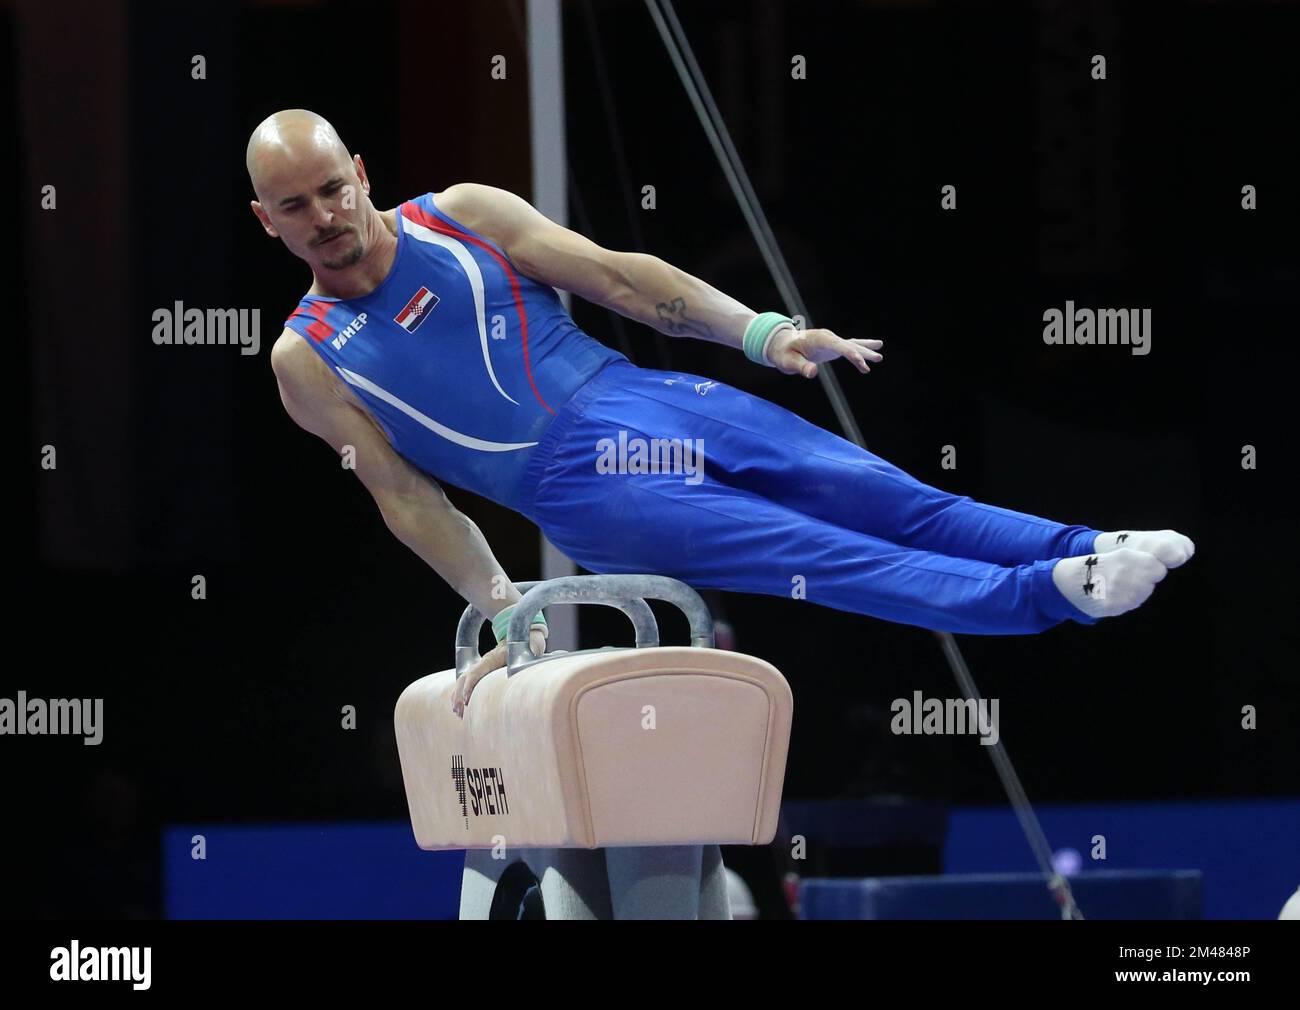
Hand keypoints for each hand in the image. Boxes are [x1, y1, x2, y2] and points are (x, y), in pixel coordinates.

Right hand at [452, 626, 547, 717]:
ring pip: (462, 679)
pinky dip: (460, 693)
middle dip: (459, 694)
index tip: (466, 700)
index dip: (470, 685)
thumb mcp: (530, 650)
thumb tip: (525, 670)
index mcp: (494, 657)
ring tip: (458, 712)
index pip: (476, 671)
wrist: (524, 636)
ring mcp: (481, 666)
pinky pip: (466, 681)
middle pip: (465, 676)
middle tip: (459, 711)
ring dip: (457, 695)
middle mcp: (484, 661)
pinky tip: (460, 707)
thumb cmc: (528, 645)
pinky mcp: (482, 672)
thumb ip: (528, 658)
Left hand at [766, 327, 882, 378]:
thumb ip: (801, 367)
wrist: (781, 345)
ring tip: (880, 356)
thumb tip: (813, 373)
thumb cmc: (783, 353)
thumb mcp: (788, 362)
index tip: (861, 364)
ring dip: (866, 350)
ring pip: (852, 345)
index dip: (851, 354)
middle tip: (877, 359)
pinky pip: (850, 347)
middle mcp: (828, 337)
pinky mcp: (832, 346)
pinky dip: (861, 350)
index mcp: (818, 339)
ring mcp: (831, 341)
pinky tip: (874, 350)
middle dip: (863, 353)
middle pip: (849, 345)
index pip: (838, 346)